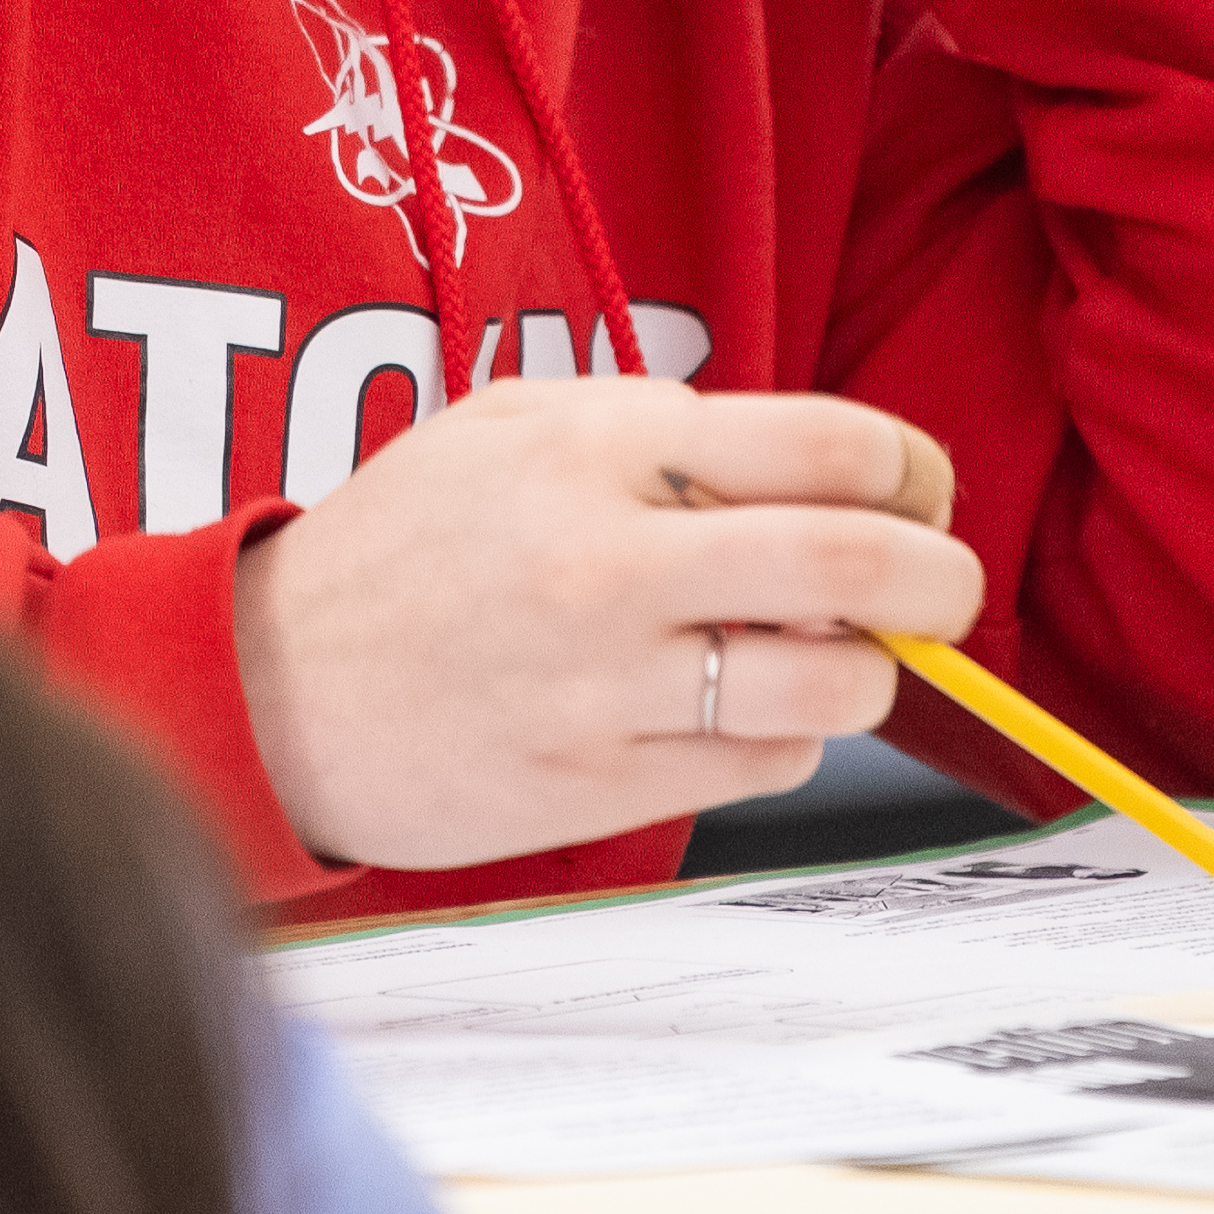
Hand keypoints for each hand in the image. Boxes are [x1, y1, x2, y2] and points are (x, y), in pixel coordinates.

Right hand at [234, 380, 984, 873]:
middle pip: (855, 566)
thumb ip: (667, 432)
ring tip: (825, 656)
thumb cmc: (405, 545)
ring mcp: (606, 685)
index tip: (923, 494)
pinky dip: (781, 737)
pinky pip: (763, 765)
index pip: (829, 446)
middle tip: (945, 590)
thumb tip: (829, 474)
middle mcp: (609, 564)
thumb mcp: (517, 427)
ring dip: (867, 673)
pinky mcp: (601, 786)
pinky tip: (725, 712)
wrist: (269, 687)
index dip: (915, 471)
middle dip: (941, 580)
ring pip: (830, 687)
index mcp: (596, 450)